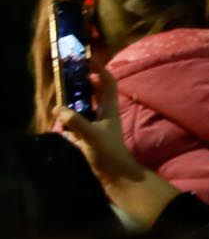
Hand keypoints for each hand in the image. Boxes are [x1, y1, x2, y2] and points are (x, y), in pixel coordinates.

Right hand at [55, 63, 179, 228]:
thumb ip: (77, 122)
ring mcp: (98, 128)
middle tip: (66, 75)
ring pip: (85, 108)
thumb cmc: (110, 155)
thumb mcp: (92, 136)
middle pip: (95, 93)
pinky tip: (59, 123)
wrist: (118, 179)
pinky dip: (69, 123)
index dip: (99, 69)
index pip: (107, 82)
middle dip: (82, 83)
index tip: (85, 59)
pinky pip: (77, 126)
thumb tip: (59, 110)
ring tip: (59, 96)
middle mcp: (105, 116)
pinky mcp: (91, 140)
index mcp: (109, 109)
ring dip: (74, 102)